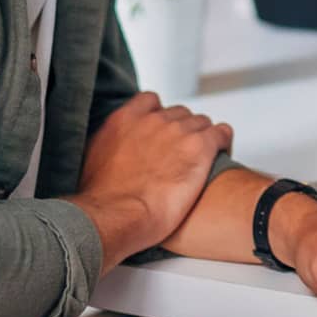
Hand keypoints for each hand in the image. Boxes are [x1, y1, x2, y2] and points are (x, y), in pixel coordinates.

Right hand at [68, 93, 232, 266]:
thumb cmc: (103, 200)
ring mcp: (178, 131)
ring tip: (201, 161)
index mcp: (125, 119)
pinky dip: (223, 142)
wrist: (116, 216)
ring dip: (202, 138)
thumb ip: (106, 144)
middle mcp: (153, 119)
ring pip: (202, 123)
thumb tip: (112, 149)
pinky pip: (222, 133)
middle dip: (182, 132)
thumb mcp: (93, 160)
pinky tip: (221, 154)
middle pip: (180, 113)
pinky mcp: (200, 146)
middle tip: (181, 156)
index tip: (161, 134)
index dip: (160, 117)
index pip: (151, 101)